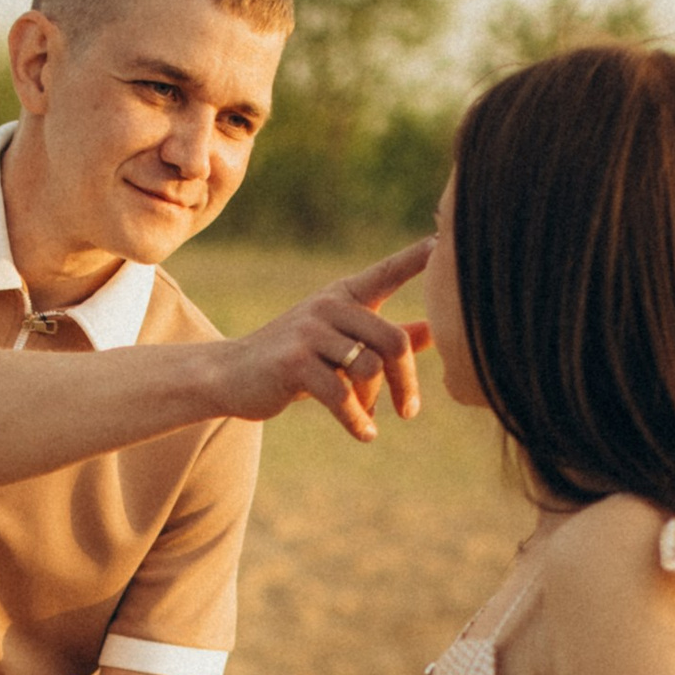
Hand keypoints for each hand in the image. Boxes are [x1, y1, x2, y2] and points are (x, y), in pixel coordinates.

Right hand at [222, 243, 431, 442]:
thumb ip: (387, 336)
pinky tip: (365, 434)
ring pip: (369, 370)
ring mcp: (310, 333)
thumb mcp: (341, 342)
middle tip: (410, 410)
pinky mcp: (294, 363)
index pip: (386, 273)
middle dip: (406, 382)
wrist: (232, 374)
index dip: (414, 259)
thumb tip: (436, 330)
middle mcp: (329, 307)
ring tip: (369, 418)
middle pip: (393, 342)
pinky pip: (342, 395)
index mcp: (343, 296)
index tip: (441, 241)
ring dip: (374, 402)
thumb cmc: (296, 359)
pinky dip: (357, 420)